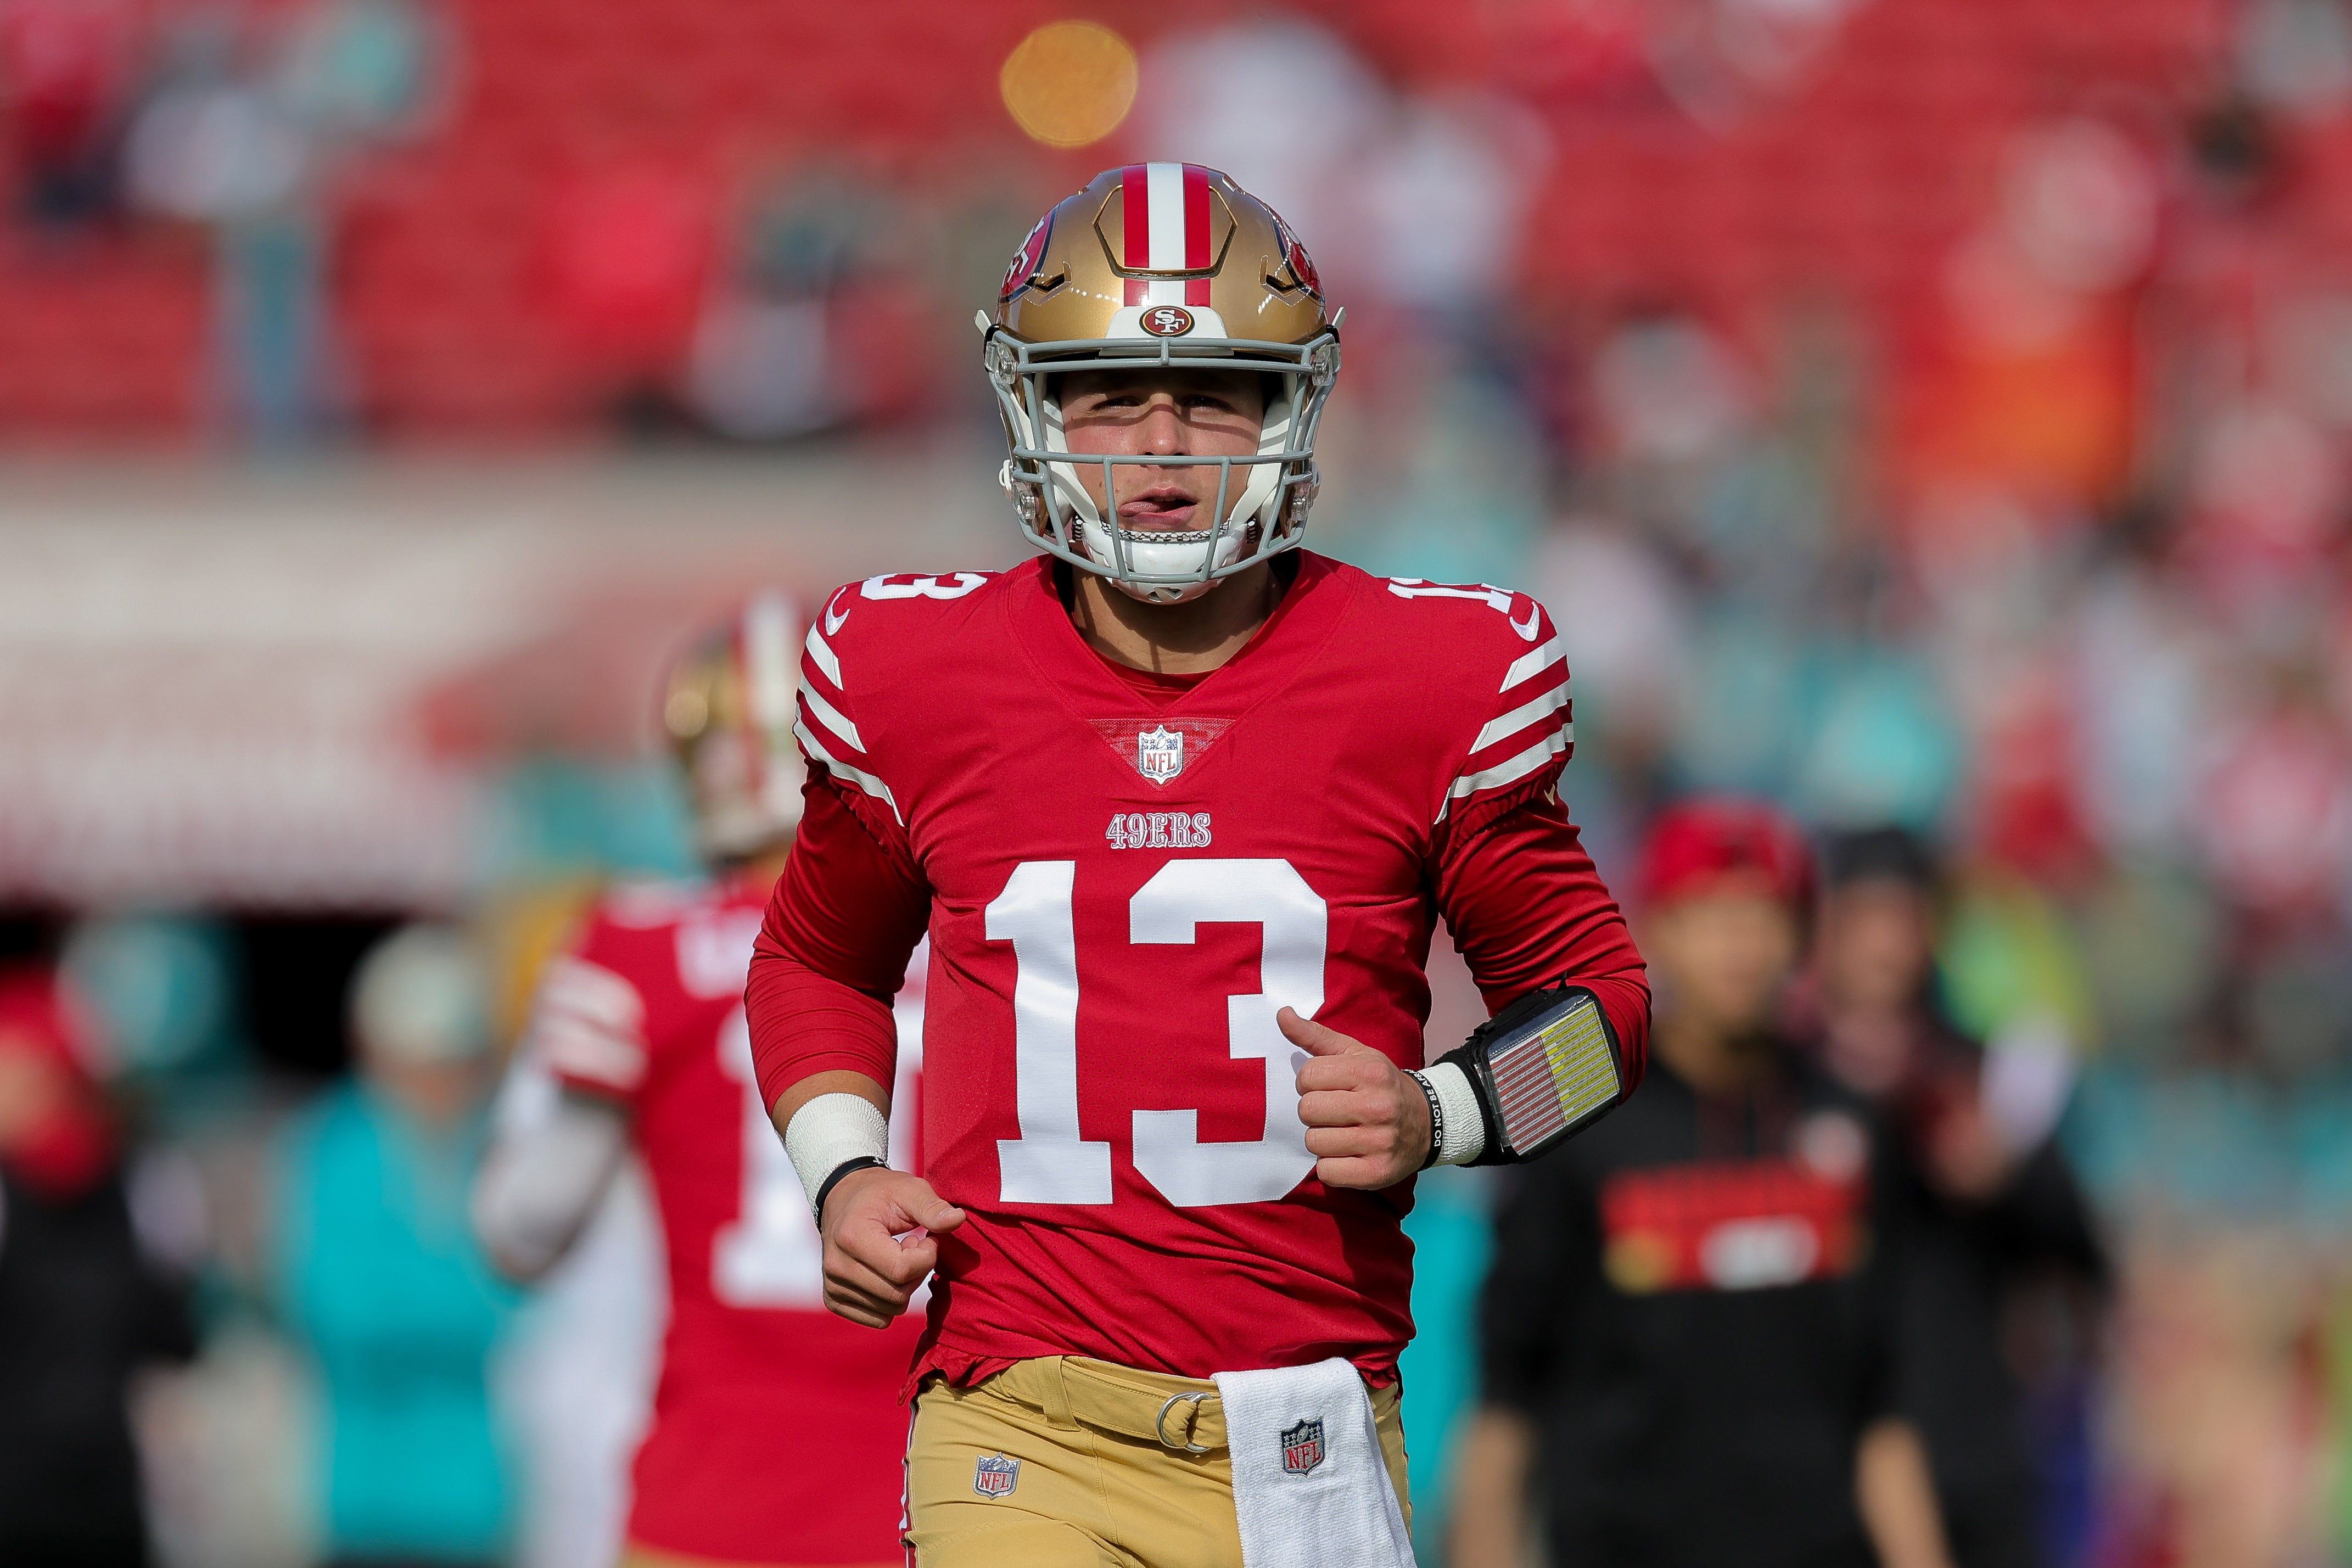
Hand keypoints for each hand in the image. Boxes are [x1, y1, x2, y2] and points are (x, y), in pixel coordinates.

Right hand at [819, 1167, 964, 1327]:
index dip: (926, 1257)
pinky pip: (878, 1319)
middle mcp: (836, 1266)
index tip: (926, 1239)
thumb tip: (958, 1219)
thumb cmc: (881, 1194)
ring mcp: (833, 1287)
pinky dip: (891, 1301)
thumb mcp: (910, 1190)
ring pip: (890, 1310)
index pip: (901, 1270)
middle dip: (917, 1273)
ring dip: (905, 1287)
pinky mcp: (834, 1300)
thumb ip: (933, 1208)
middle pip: (897, 1295)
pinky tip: (886, 1273)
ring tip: (898, 1257)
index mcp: (851, 1237)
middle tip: (914, 1247)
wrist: (844, 1199)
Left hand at [1282, 1006, 1431, 1189]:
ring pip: (1314, 1142)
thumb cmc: (1380, 1085)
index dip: (1310, 1083)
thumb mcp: (1355, 1054)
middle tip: (1335, 1112)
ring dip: (1322, 1140)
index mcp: (1370, 1071)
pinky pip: (1327, 1172)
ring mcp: (1380, 1142)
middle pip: (1307, 1110)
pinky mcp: (1377, 1173)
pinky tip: (1349, 1155)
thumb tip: (1281, 1014)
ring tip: (1343, 1132)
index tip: (1328, 1087)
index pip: (1307, 1076)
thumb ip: (1315, 1035)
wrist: (1427, 1122)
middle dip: (1315, 1111)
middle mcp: (1378, 1106)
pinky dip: (1332, 1166)